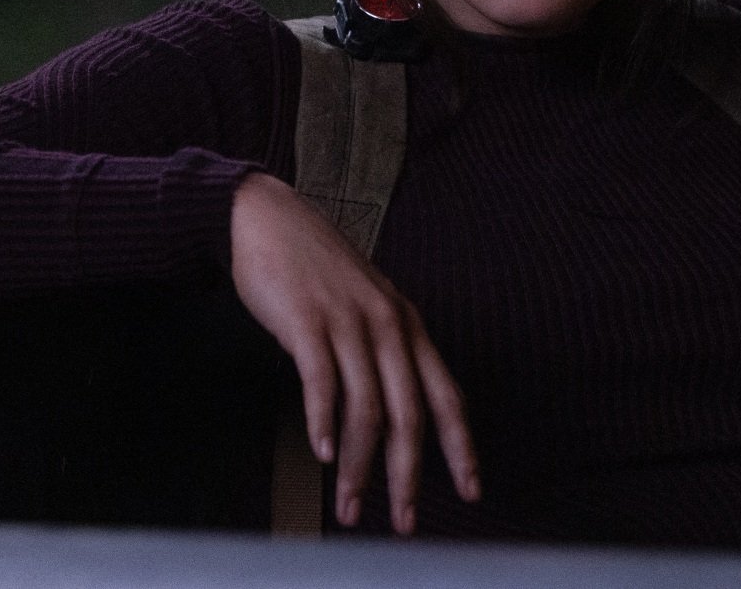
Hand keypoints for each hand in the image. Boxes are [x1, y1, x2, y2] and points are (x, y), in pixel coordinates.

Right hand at [228, 171, 478, 533]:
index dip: (461, 446)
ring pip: (366, 408)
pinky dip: (324, 421)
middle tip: (405, 521)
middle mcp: (388, 326)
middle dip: (408, 474)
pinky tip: (324, 453)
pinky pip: (322, 380)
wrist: (267, 219)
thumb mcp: (365, 308)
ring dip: (359, 465)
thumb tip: (393, 415)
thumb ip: (383, 354)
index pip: (447, 396)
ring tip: (351, 505)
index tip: (472, 488)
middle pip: (410, 414)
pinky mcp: (308, 320)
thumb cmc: (315, 271)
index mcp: (408, 326)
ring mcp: (349, 322)